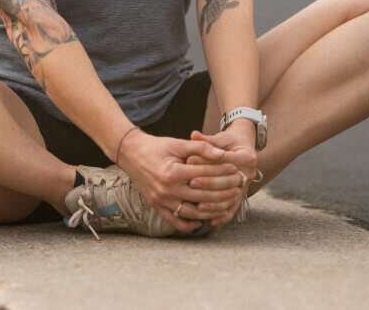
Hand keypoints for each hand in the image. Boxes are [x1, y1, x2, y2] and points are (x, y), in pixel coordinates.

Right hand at [117, 130, 241, 233]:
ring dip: (212, 210)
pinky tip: (201, 221)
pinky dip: (189, 224)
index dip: (222, 172)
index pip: (205, 175)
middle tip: (237, 187)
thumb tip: (222, 154)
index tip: (236, 170)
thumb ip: (200, 148)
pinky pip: (175, 221)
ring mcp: (161, 200)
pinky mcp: (157, 206)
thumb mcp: (177, 143)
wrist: (131, 154)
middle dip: (223, 191)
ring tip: (226, 205)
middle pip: (202, 195)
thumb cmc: (157, 146)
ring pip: (192, 212)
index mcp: (173, 172)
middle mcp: (167, 190)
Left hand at [185, 123, 258, 228]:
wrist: (242, 148)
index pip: (225, 161)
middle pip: (228, 183)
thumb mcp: (220, 138)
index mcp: (248, 157)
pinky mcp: (241, 197)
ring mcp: (246, 188)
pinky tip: (208, 222)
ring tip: (197, 205)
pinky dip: (221, 217)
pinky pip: (232, 210)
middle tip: (190, 182)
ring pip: (230, 200)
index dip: (206, 161)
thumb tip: (193, 135)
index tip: (189, 160)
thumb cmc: (229, 141)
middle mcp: (250, 174)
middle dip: (209, 183)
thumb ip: (207, 140)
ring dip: (214, 204)